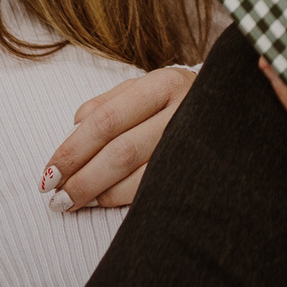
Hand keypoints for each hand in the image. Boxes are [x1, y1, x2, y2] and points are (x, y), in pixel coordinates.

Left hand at [40, 66, 199, 209]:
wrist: (238, 109)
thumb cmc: (180, 99)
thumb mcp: (146, 87)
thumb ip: (110, 102)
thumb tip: (76, 123)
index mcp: (163, 84)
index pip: (106, 120)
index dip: (73, 149)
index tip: (48, 171)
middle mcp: (183, 112)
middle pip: (120, 152)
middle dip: (81, 177)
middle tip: (54, 196)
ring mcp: (195, 144)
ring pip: (138, 176)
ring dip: (98, 193)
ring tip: (70, 202)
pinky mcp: (200, 170)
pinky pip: (155, 191)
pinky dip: (122, 199)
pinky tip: (102, 201)